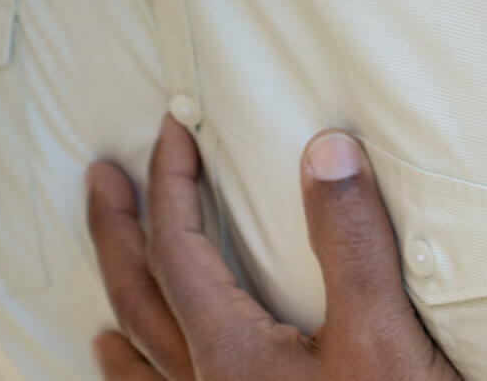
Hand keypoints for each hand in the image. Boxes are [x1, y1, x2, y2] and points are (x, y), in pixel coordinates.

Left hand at [85, 117, 460, 380]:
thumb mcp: (386, 338)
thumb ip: (350, 245)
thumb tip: (325, 149)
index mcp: (230, 355)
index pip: (177, 248)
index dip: (172, 182)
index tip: (172, 130)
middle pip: (137, 299)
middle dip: (116, 232)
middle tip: (100, 178)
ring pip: (145, 369)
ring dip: (123, 323)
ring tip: (103, 312)